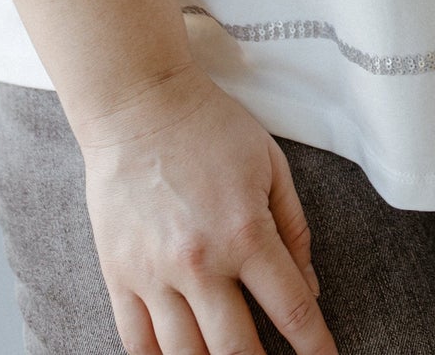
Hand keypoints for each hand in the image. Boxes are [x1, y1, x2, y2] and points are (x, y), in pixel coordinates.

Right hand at [73, 64, 338, 354]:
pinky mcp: (119, 276)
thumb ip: (294, 229)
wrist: (138, 105)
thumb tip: (311, 289)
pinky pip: (138, 343)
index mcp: (245, 232)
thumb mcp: (270, 163)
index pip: (292, 311)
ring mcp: (154, 274)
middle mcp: (200, 263)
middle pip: (238, 351)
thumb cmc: (208, 126)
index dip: (316, 347)